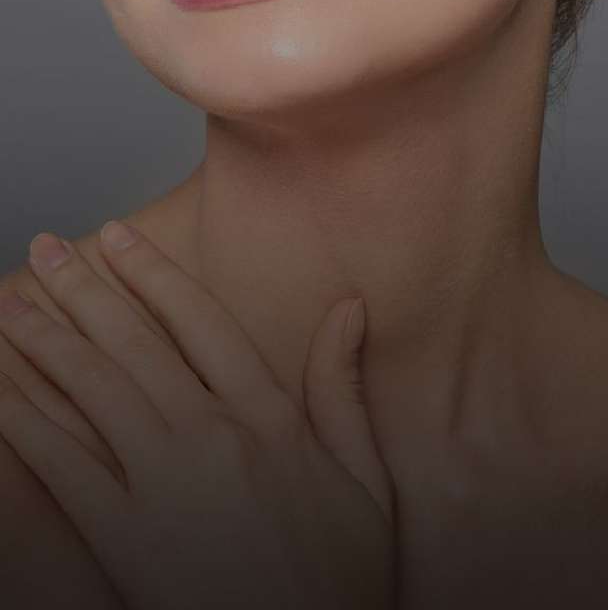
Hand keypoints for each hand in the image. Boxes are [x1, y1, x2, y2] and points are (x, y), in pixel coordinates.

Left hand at [0, 222, 395, 609]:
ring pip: (92, 389)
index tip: (116, 236)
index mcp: (268, 416)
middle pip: (133, 343)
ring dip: (45, 339)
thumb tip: (348, 307)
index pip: (199, 320)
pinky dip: (27, 421)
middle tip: (45, 247)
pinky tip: (2, 388)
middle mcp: (210, 436)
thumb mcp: (366, 477)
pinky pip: (64, 466)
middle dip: (82, 289)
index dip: (152, 273)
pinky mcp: (123, 538)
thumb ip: (342, 387)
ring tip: (12, 300)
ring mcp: (162, 485)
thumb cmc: (339, 576)